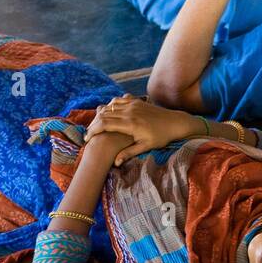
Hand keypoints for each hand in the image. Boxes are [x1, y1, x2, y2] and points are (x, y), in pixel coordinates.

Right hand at [83, 94, 202, 163]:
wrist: (175, 123)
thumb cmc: (161, 137)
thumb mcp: (146, 146)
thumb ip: (129, 152)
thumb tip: (115, 162)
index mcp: (130, 124)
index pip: (104, 125)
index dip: (93, 131)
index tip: (87, 139)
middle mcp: (129, 111)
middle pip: (103, 115)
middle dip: (93, 124)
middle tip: (89, 134)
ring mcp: (132, 104)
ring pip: (109, 106)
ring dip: (100, 115)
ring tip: (96, 125)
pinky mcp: (136, 101)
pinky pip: (118, 100)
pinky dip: (110, 105)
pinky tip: (108, 113)